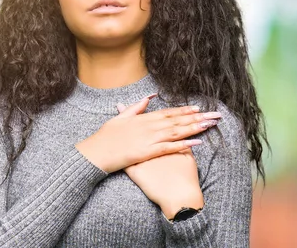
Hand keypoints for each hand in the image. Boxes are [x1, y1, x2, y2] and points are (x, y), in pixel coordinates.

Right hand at [75, 94, 220, 172]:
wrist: (95, 153)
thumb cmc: (106, 137)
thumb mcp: (120, 117)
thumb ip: (135, 107)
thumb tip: (148, 97)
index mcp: (144, 118)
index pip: (169, 112)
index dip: (185, 110)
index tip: (198, 108)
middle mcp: (149, 126)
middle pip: (178, 120)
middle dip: (197, 118)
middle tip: (214, 115)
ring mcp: (149, 139)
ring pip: (177, 132)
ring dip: (195, 128)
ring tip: (210, 125)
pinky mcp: (148, 152)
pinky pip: (169, 148)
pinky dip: (183, 145)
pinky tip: (197, 143)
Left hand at [117, 103, 205, 218]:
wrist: (178, 196)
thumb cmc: (184, 178)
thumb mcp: (187, 158)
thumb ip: (184, 145)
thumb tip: (187, 136)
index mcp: (163, 142)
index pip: (158, 122)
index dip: (150, 112)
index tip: (144, 100)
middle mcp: (151, 146)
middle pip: (141, 129)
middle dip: (131, 117)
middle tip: (118, 105)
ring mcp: (143, 158)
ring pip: (131, 142)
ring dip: (122, 130)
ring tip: (113, 117)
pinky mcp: (136, 171)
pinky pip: (125, 158)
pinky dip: (118, 148)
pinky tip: (109, 143)